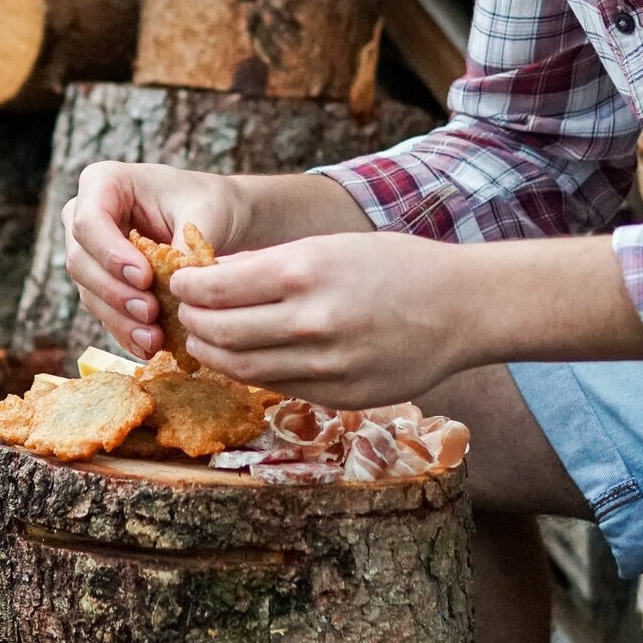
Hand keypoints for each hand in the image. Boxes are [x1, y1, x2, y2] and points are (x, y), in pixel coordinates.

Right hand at [61, 164, 374, 359]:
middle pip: (80, 261)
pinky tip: (148, 349)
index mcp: (104, 183)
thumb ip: (185, 243)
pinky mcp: (104, 285)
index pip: (89, 222)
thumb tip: (172, 284)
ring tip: (153, 339)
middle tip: (149, 314)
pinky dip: (126, 332)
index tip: (144, 278)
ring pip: (89, 292)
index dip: (111, 254)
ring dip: (119, 320)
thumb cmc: (212, 204)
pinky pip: (106, 312)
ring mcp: (91, 254)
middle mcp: (86, 218)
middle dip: (114, 293)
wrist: (223, 221)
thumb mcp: (206, 214)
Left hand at [172, 233, 472, 408]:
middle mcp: (310, 320)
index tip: (181, 284)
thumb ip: (271, 266)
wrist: (461, 309)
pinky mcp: (338, 395)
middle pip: (220, 333)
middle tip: (186, 317)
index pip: (216, 288)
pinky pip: (278, 387)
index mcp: (305, 270)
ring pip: (242, 369)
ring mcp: (325, 365)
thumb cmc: (396, 267)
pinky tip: (248, 360)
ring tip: (206, 342)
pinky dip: (253, 374)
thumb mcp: (331, 246)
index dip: (188, 288)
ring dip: (213, 356)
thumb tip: (213, 277)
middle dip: (192, 325)